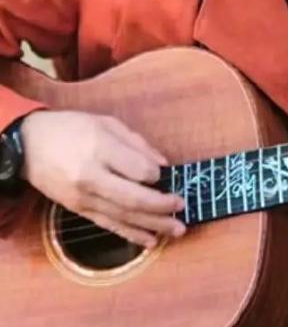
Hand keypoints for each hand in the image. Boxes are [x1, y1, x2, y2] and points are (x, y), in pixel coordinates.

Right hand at [21, 110, 185, 247]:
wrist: (29, 146)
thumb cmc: (72, 128)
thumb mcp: (106, 123)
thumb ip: (136, 143)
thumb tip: (163, 164)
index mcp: (100, 149)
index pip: (137, 169)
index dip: (156, 174)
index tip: (165, 173)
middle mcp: (91, 177)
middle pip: (132, 198)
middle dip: (161, 206)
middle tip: (182, 207)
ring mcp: (83, 198)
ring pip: (123, 216)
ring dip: (153, 225)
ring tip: (177, 230)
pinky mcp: (78, 210)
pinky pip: (108, 225)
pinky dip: (131, 234)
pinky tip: (150, 240)